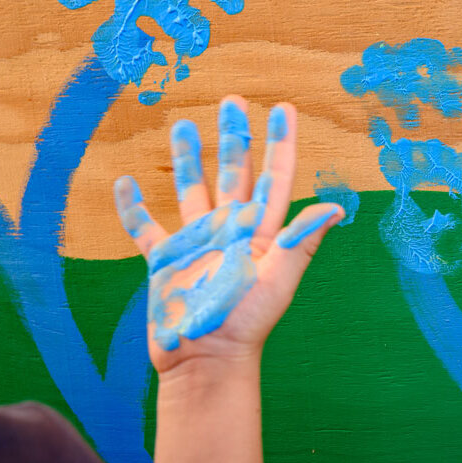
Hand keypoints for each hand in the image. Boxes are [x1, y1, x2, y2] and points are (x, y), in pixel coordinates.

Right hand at [114, 95, 343, 372]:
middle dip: (235, 137)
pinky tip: (126, 184)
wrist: (205, 361)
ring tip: (184, 125)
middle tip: (234, 101)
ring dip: (189, 159)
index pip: (275, 177)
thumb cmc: (245, 324)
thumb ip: (300, 241)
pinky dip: (134, 208)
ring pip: (192, 190)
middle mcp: (230, 230)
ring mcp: (197, 244)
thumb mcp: (278, 280)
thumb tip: (335, 208)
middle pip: (234, 173)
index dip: (281, 143)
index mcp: (260, 232)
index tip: (284, 108)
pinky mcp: (166, 262)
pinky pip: (147, 228)